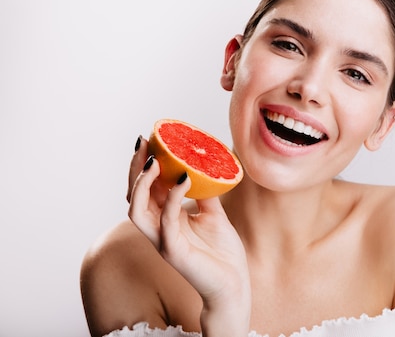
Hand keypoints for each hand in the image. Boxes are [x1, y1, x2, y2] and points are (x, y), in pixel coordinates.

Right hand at [127, 144, 250, 334]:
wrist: (234, 282)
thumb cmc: (222, 252)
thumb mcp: (214, 213)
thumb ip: (205, 193)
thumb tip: (204, 167)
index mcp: (165, 218)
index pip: (146, 188)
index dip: (144, 164)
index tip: (150, 139)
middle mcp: (158, 228)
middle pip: (133, 195)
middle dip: (135, 168)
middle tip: (144, 143)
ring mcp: (162, 240)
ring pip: (136, 210)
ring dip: (141, 183)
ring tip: (155, 161)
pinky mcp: (173, 251)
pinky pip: (166, 221)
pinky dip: (172, 198)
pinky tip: (184, 180)